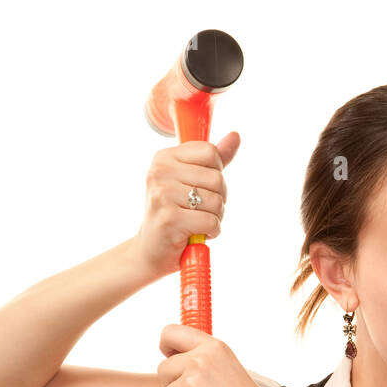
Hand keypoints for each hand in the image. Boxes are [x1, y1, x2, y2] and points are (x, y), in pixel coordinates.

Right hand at [127, 133, 241, 280]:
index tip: (201, 187)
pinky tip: (195, 233)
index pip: (210, 152)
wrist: (150, 251)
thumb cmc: (174, 214)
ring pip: (216, 201)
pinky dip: (211, 231)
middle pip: (217, 178)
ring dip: (215, 217)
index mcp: (164, 157)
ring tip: (196, 222)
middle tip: (199, 210)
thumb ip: (214, 160)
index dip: (215, 173)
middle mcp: (159, 171)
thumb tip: (235, 136)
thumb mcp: (191, 181)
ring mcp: (162, 195)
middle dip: (218, 199)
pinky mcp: (169, 219)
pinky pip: (211, 221)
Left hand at [157, 324, 282, 386]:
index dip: (167, 346)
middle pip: (163, 368)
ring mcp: (191, 386)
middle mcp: (200, 362)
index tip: (170, 356)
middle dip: (173, 385)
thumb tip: (178, 361)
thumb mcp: (231, 369)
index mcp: (213, 348)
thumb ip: (206, 361)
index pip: (171, 333)